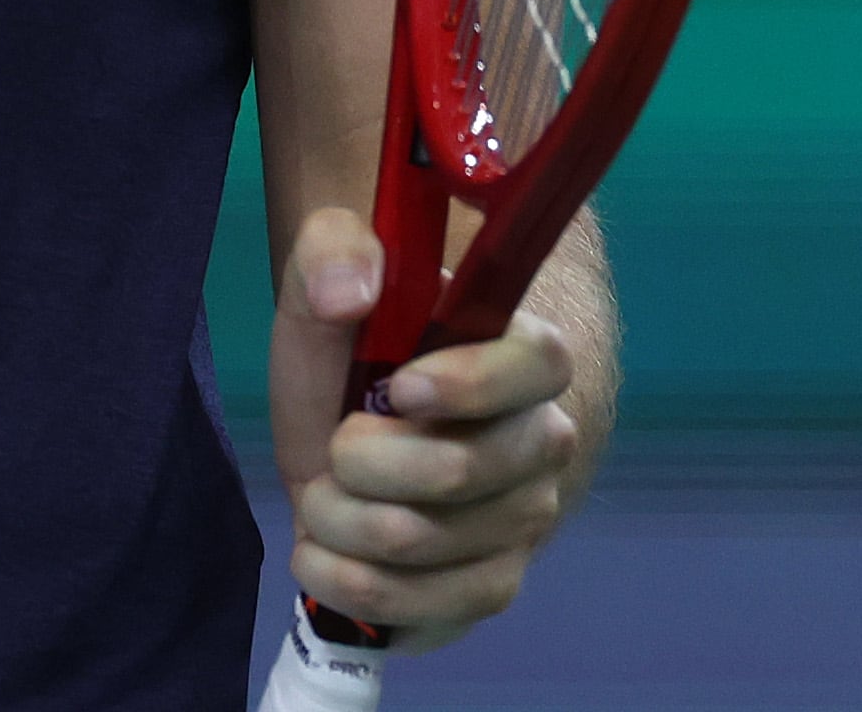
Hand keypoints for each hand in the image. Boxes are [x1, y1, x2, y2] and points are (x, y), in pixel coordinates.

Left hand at [273, 208, 585, 648]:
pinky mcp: (488, 587)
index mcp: (520, 354)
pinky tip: (322, 553)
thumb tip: (349, 287)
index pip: (538, 366)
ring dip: (338, 520)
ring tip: (322, 494)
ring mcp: (521, 523)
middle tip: (332, 447)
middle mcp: (539, 443)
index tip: (394, 387)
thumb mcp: (324, 281)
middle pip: (459, 470)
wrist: (346, 432)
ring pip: (423, 543)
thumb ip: (332, 251)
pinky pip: (426, 609)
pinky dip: (350, 583)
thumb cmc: (349, 351)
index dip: (467, 382)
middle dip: (358, 462)